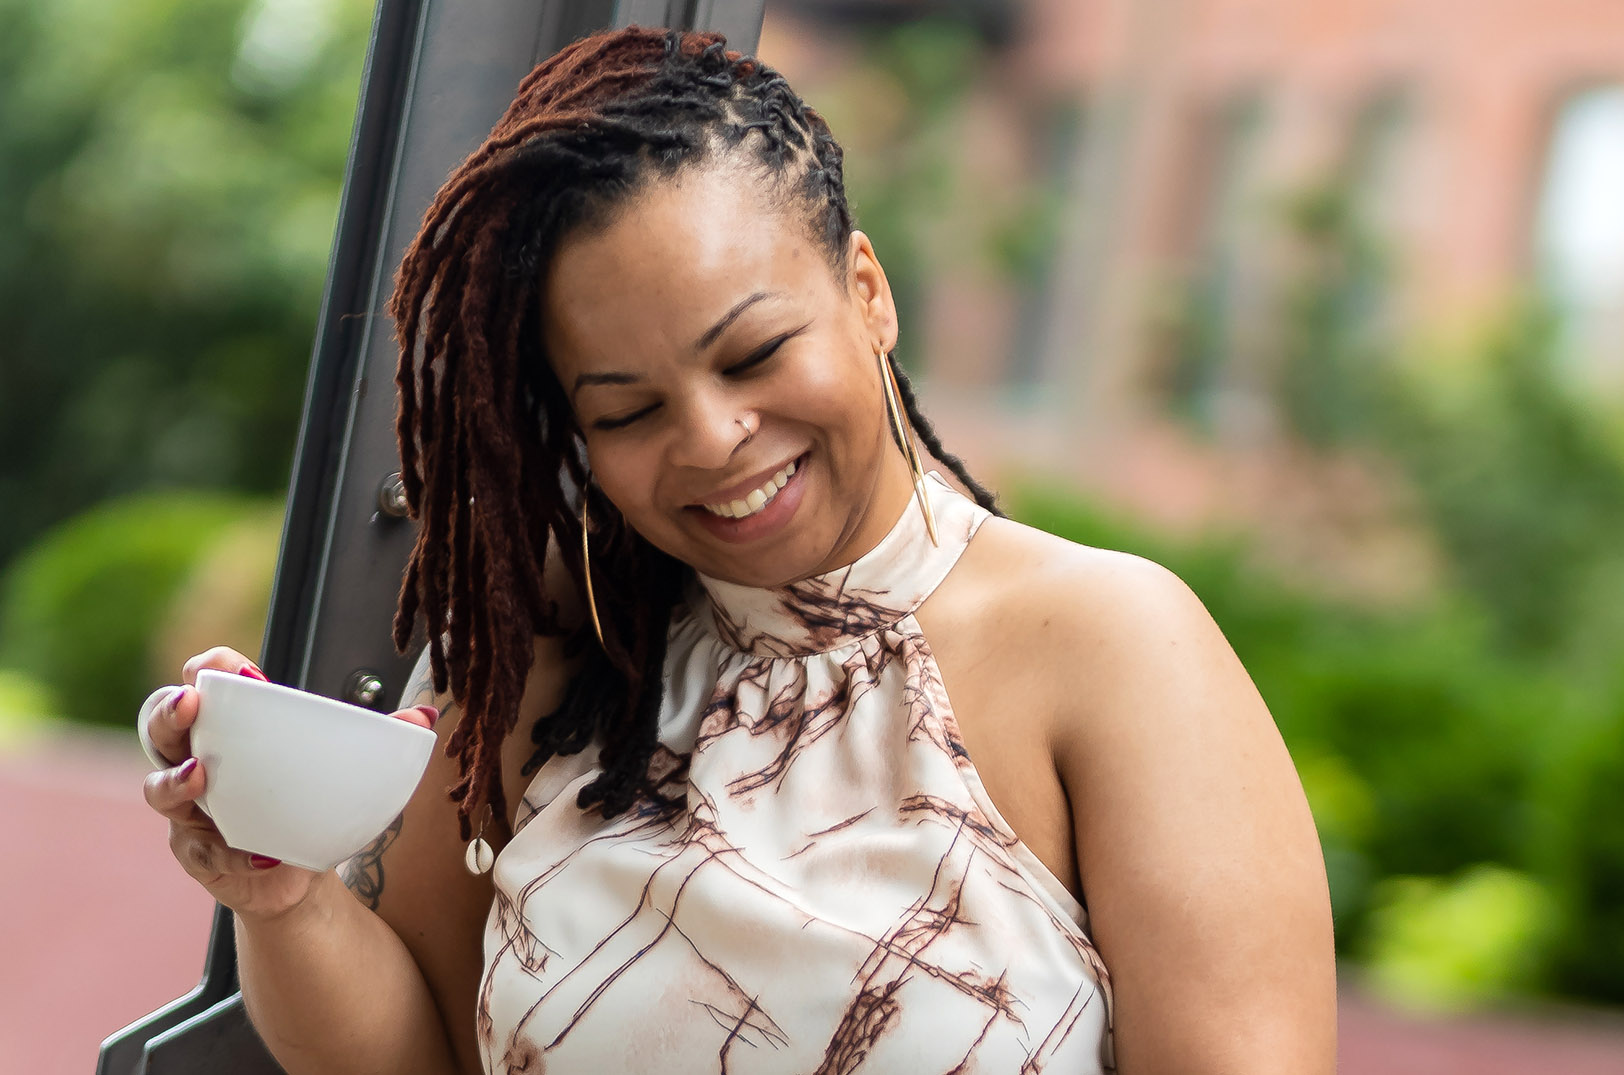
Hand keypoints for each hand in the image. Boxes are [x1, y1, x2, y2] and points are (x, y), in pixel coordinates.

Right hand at [140, 646, 438, 920]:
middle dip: (170, 711)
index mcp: (233, 725)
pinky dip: (224, 851)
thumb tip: (424, 717)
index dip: (207, 668)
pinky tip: (255, 854)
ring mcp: (190, 807)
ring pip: (160, 788)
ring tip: (200, 776)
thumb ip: (378, 740)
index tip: (224, 666)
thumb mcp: (341, 767)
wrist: (298, 872)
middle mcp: (198, 758)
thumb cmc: (310, 801)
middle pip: (163, 726)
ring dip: (175, 781)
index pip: (206, 681)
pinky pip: (198, 848)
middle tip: (190, 705)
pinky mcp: (196, 852)